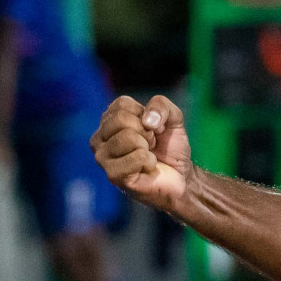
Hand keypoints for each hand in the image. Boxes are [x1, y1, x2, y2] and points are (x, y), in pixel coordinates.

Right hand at [90, 94, 193, 213]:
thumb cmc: (170, 147)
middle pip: (121, 119)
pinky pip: (136, 157)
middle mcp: (99, 138)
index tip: (151, 130)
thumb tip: (147, 120)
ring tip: (147, 156)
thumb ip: (161, 105)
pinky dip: (149, 162)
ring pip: (128, 137)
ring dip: (147, 148)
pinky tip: (147, 168)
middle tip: (150, 145)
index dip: (146, 116)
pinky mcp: (113, 175)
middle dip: (146, 132)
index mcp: (109, 120)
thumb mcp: (172, 118)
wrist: (180, 176)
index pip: (122, 104)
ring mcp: (102, 158)